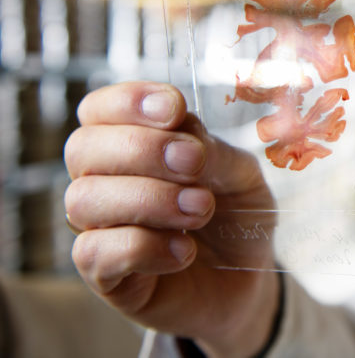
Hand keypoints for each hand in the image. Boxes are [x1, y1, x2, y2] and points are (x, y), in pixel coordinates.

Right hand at [64, 81, 279, 357]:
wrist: (246, 279)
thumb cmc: (235, 215)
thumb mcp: (241, 175)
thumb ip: (215, 153)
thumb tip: (187, 143)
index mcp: (132, 141)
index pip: (100, 108)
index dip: (128, 101)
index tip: (174, 109)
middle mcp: (104, 179)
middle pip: (83, 147)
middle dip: (143, 149)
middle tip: (194, 164)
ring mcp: (99, 227)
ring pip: (85, 198)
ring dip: (150, 199)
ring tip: (200, 209)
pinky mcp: (104, 275)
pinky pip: (95, 252)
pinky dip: (145, 247)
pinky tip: (184, 251)